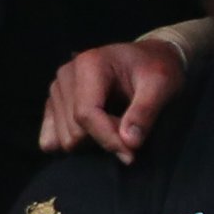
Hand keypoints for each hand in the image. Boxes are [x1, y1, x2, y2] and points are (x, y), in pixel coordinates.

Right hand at [41, 34, 188, 161]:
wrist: (149, 59)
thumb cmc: (158, 69)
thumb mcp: (161, 86)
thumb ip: (145, 112)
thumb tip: (129, 143)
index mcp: (88, 65)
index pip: (86, 113)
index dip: (107, 138)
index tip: (131, 155)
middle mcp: (65, 74)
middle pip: (74, 128)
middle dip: (104, 139)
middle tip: (131, 132)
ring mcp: (57, 88)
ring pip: (64, 136)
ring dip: (92, 142)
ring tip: (117, 127)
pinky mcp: (54, 101)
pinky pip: (52, 135)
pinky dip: (73, 143)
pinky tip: (93, 138)